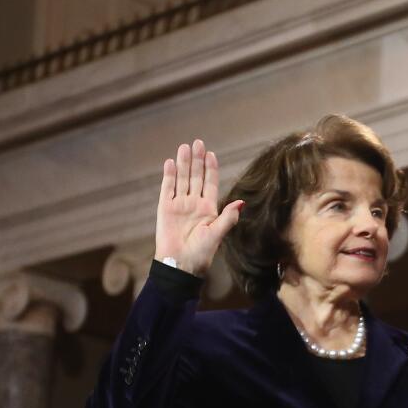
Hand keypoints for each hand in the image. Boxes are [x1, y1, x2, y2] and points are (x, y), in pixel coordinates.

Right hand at [155, 139, 243, 275]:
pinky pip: (167, 188)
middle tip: (198, 142)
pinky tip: (171, 162)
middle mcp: (194, 204)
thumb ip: (228, 217)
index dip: (211, 169)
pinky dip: (169, 176)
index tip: (211, 154)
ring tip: (185, 147)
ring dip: (184, 164)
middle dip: (197, 160)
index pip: (210, 184)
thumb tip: (241, 202)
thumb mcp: (217, 234)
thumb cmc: (201, 253)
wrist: (180, 264)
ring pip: (182, 179)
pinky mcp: (165, 209)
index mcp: (209, 209)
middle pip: (196, 177)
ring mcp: (179, 205)